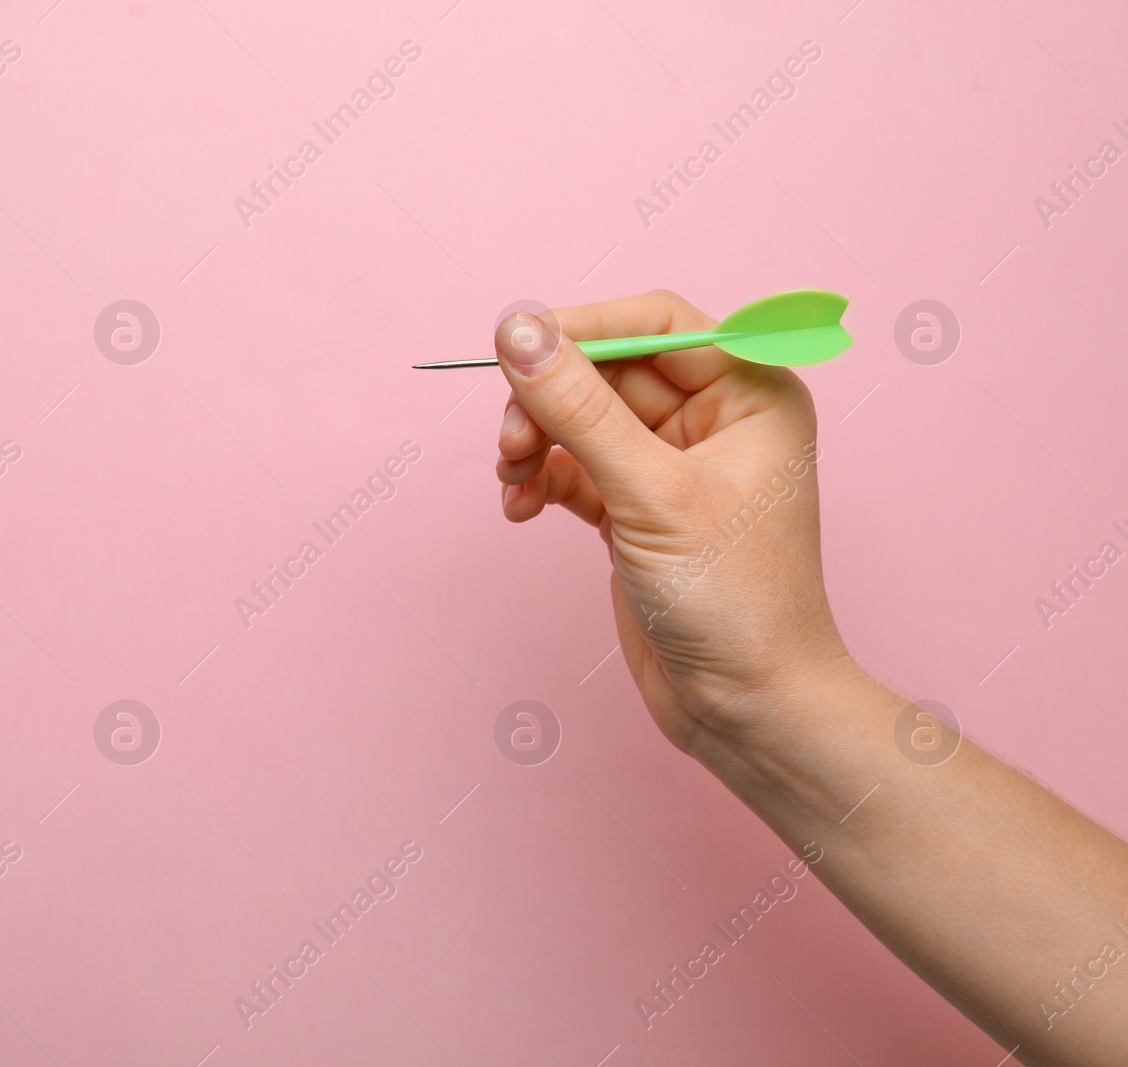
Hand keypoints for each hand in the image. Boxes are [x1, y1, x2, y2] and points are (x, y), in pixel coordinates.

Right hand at [494, 290, 857, 753]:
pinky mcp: (636, 510)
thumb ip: (579, 408)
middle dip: (549, 399)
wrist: (745, 709)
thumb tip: (519, 331)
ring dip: (536, 440)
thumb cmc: (735, 603)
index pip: (655, 324)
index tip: (517, 345)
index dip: (583, 328)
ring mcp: (672, 466)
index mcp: (751, 394)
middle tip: (510, 438)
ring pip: (582, 419)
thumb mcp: (651, 494)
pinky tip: (521, 508)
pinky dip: (540, 480)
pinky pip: (573, 468)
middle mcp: (715, 420)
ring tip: (512, 478)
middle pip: (607, 371)